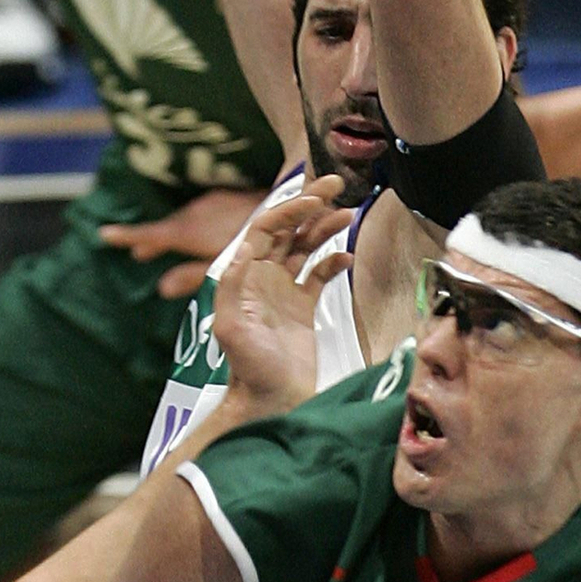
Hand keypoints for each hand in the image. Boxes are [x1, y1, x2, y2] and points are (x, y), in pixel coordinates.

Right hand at [99, 186, 263, 298]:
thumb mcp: (227, 263)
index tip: (105, 235)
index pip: (152, 235)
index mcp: (192, 232)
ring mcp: (213, 206)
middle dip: (151, 239)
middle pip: (168, 229)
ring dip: (170, 233)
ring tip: (156, 248)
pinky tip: (199, 238)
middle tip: (134, 252)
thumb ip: (194, 276)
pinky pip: (200, 217)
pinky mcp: (228, 203)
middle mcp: (198, 215)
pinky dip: (191, 227)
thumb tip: (161, 288)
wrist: (294, 197)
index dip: (129, 236)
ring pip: (185, 222)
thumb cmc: (264, 239)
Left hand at [212, 183, 352, 410]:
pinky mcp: (303, 308)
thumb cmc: (249, 368)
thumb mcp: (231, 326)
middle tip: (337, 181)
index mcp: (246, 276)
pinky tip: (347, 257)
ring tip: (349, 212)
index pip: (266, 229)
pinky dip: (333, 261)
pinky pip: (320, 274)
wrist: (271, 400)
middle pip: (287, 229)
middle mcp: (263, 278)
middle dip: (310, 203)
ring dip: (325, 227)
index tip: (317, 199)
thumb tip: (246, 247)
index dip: (290, 210)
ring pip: (306, 246)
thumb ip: (233, 286)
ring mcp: (284, 291)